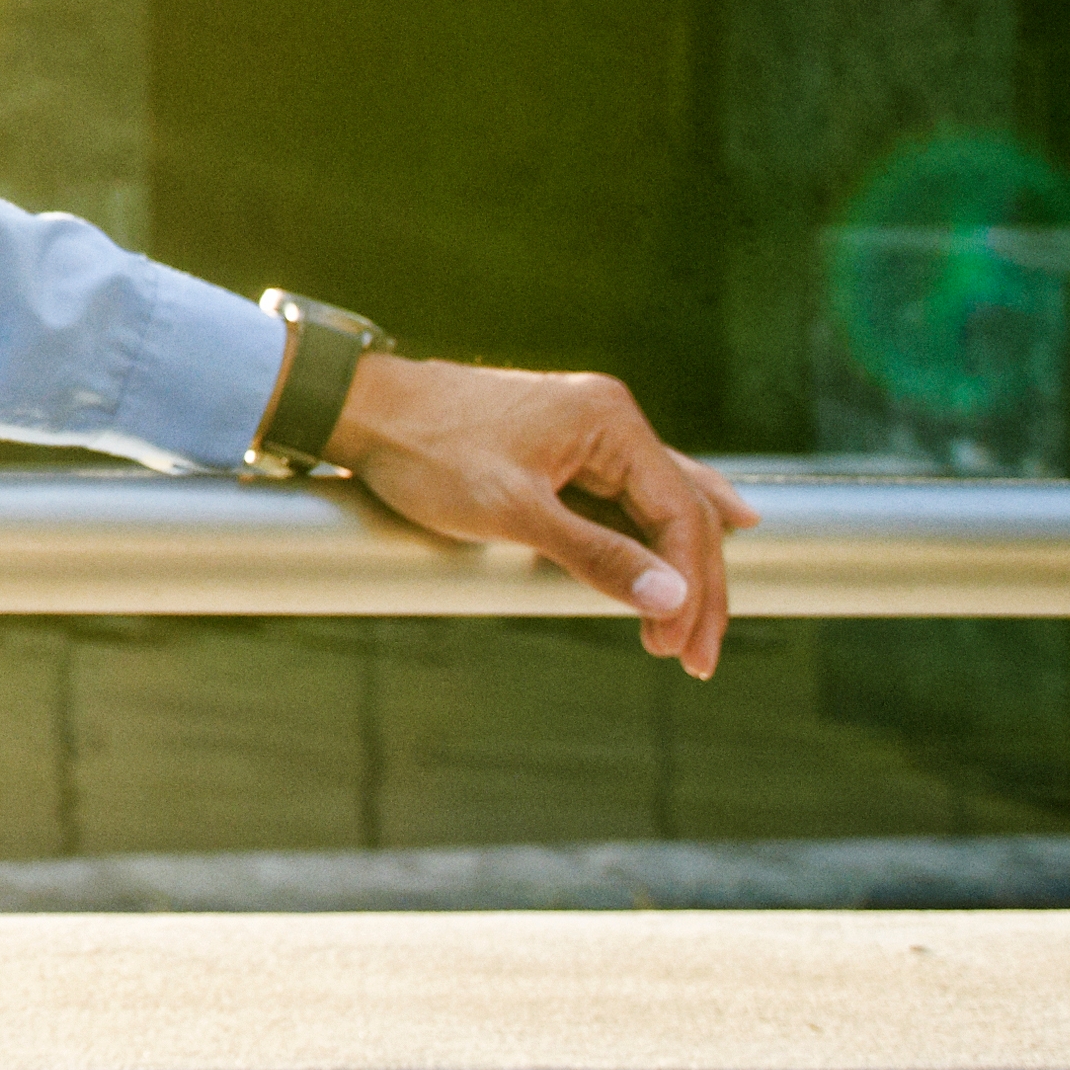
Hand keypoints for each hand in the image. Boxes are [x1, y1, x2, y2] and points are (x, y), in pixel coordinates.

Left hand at [328, 352, 763, 678]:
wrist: (360, 409)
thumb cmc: (427, 454)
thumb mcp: (510, 511)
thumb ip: (594, 554)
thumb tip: (672, 600)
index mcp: (610, 422)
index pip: (681, 513)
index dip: (689, 587)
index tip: (680, 649)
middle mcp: (609, 418)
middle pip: (681, 510)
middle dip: (695, 587)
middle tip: (698, 660)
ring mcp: (587, 430)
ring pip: (659, 505)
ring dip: (679, 567)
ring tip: (699, 626)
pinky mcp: (561, 447)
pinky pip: (628, 495)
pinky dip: (656, 532)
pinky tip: (709, 526)